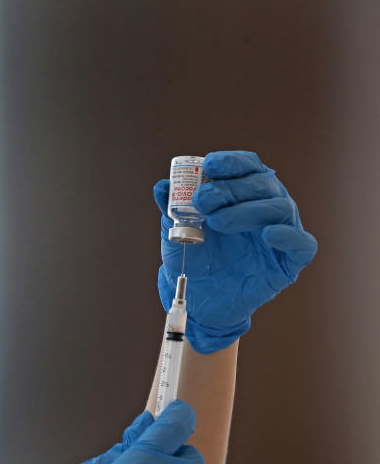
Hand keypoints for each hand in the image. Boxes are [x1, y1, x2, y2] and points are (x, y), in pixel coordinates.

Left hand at [154, 151, 317, 353]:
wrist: (199, 301)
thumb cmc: (195, 260)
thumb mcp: (177, 233)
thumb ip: (172, 209)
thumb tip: (162, 186)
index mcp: (244, 194)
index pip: (247, 167)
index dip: (231, 163)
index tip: (209, 165)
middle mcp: (267, 207)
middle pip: (262, 184)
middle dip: (231, 188)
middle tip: (203, 200)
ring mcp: (280, 232)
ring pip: (279, 208)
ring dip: (248, 210)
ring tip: (217, 221)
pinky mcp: (290, 261)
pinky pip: (302, 244)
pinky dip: (288, 236)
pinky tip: (268, 234)